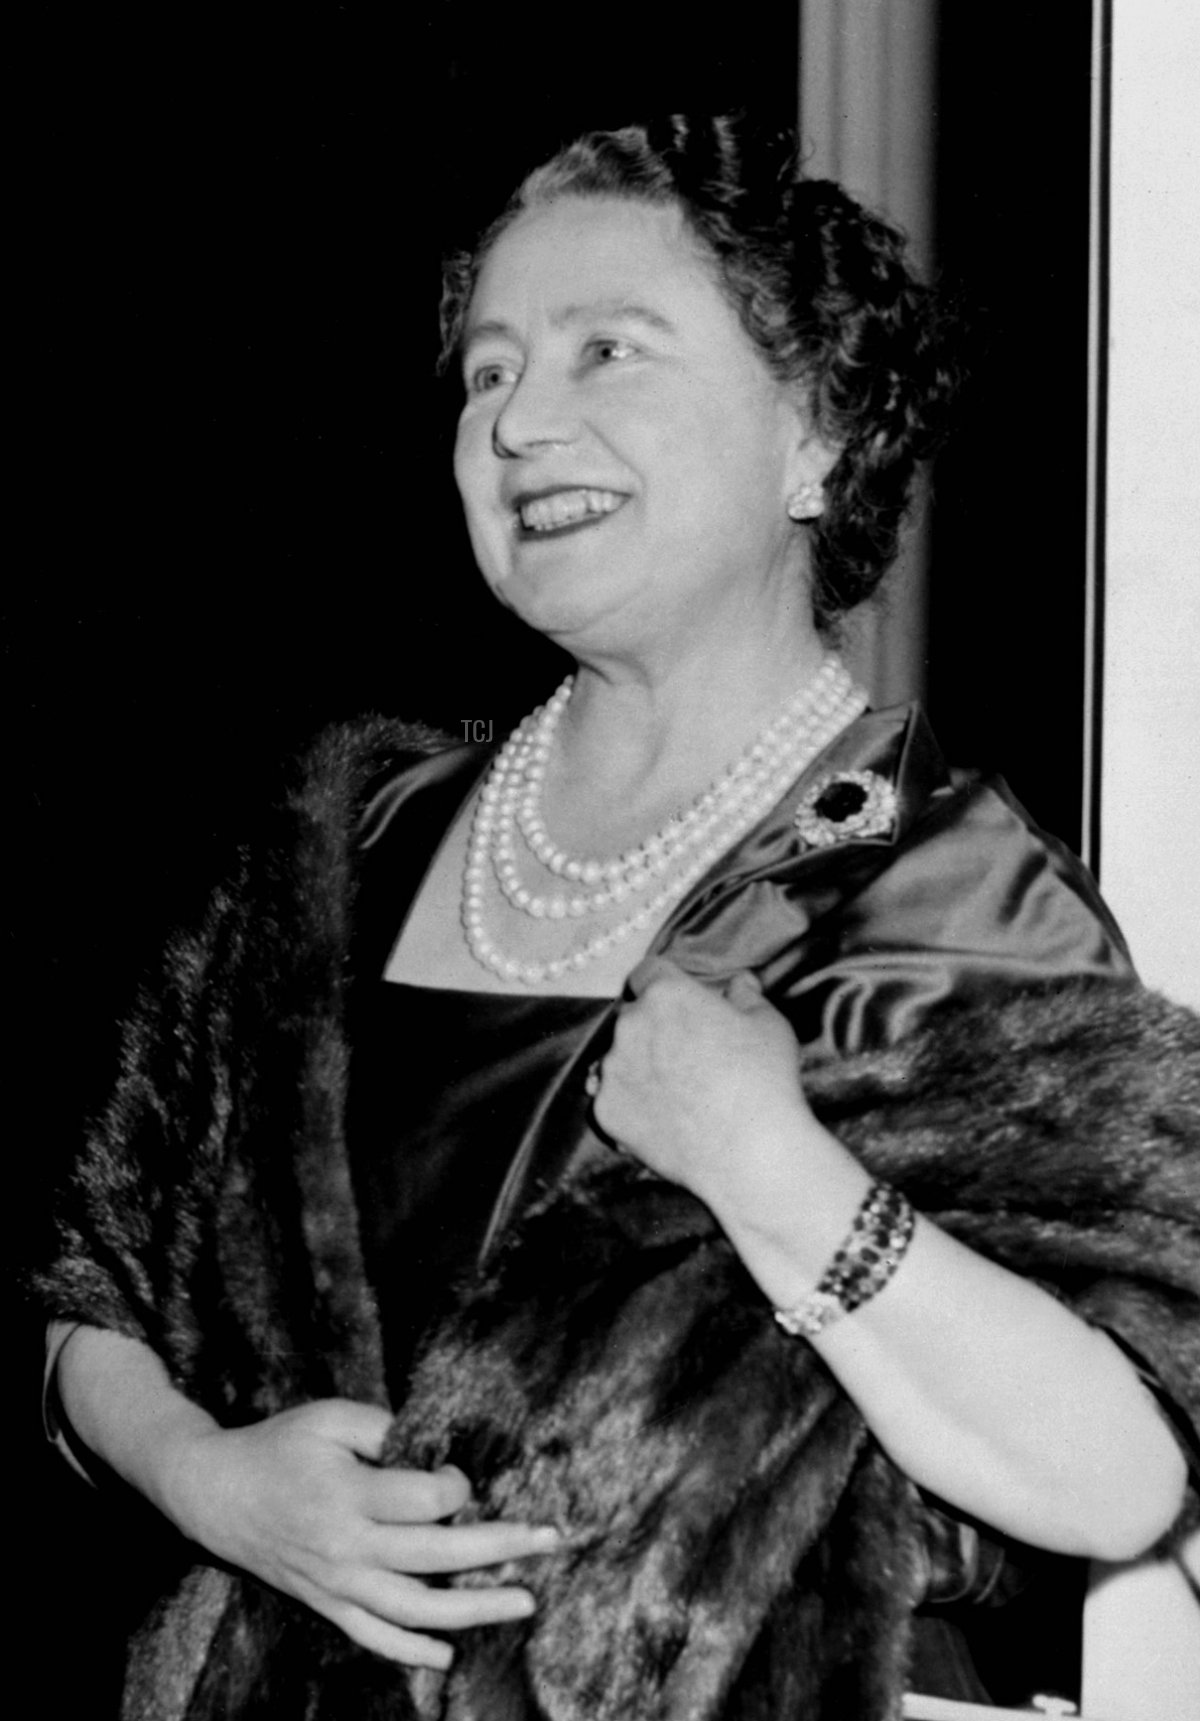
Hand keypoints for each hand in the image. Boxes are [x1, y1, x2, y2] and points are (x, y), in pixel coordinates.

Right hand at [162, 1398, 559, 1668]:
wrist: (216, 1493)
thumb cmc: (279, 1445)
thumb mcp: (331, 1417)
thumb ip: (386, 1428)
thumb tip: (438, 1448)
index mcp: (349, 1495)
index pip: (427, 1500)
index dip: (458, 1485)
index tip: (461, 1474)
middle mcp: (347, 1548)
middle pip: (438, 1557)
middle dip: (502, 1548)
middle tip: (550, 1539)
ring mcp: (337, 1585)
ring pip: (417, 1610)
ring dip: (476, 1609)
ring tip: (525, 1601)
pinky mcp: (326, 1605)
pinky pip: (375, 1638)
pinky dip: (413, 1652)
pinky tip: (449, 1655)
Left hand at [592, 960, 821, 1211]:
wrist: (749, 1152)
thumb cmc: (765, 1079)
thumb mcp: (768, 1024)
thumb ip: (747, 995)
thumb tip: (740, 981)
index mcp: (666, 994)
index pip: (648, 972)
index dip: (663, 984)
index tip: (677, 1002)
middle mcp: (630, 1025)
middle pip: (633, 1016)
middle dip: (653, 1028)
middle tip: (686, 1056)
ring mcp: (613, 1070)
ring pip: (618, 1060)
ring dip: (638, 1068)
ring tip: (676, 1095)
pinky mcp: (605, 1111)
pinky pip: (612, 1101)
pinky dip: (631, 1107)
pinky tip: (663, 1121)